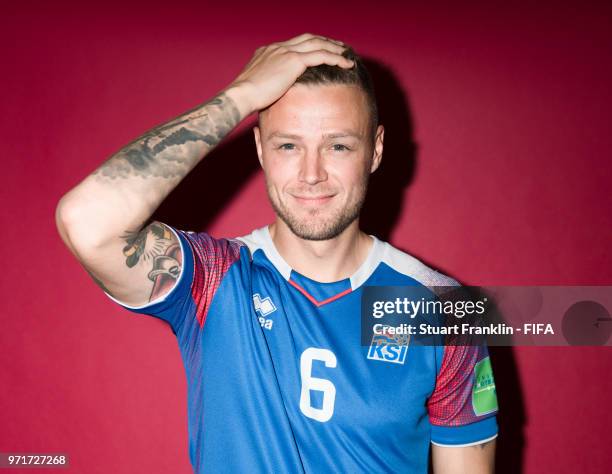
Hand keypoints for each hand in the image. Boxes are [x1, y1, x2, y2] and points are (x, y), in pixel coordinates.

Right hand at [225, 33, 353, 114]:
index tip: (321, 50)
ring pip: (317, 44)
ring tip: (347, 54)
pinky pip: (321, 56)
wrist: (241, 95)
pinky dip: (336, 58)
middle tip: (339, 47)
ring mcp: (285, 52)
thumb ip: (269, 83)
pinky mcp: (293, 61)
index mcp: (269, 51)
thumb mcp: (258, 86)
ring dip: (334, 48)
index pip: (295, 44)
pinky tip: (346, 64)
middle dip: (325, 41)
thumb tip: (275, 93)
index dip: (311, 45)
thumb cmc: (246, 98)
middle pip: (308, 38)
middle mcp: (278, 47)